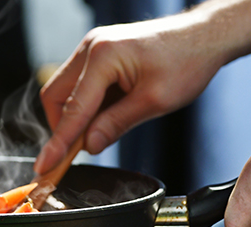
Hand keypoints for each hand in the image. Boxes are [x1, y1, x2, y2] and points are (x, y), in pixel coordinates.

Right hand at [34, 15, 228, 174]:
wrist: (204, 36)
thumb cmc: (186, 61)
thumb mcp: (153, 101)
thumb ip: (116, 124)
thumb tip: (90, 146)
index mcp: (103, 56)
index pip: (72, 109)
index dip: (58, 143)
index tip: (45, 166)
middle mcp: (91, 47)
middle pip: (55, 96)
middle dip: (61, 127)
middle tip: (74, 153)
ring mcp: (94, 49)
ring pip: (65, 91)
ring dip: (75, 118)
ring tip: (97, 134)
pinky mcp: (100, 54)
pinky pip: (80, 85)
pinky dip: (85, 107)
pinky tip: (103, 119)